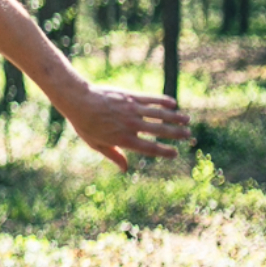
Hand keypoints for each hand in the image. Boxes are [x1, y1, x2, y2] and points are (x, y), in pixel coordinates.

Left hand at [61, 85, 191, 170]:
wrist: (78, 101)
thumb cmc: (85, 124)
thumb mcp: (96, 144)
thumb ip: (114, 155)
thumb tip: (125, 169)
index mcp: (123, 139)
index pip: (149, 149)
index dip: (164, 152)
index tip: (175, 154)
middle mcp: (130, 125)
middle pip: (159, 131)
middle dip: (176, 134)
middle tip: (188, 136)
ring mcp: (131, 110)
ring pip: (159, 114)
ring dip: (175, 117)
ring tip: (187, 120)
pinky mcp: (130, 97)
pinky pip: (150, 99)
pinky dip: (163, 101)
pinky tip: (173, 104)